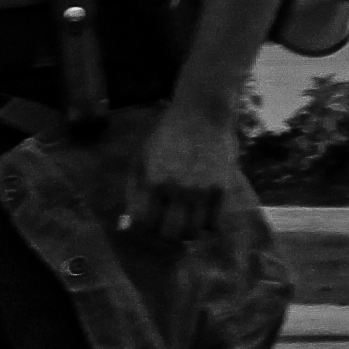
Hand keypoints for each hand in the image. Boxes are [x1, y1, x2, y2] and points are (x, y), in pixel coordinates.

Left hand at [123, 104, 242, 247]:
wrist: (202, 112)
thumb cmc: (166, 134)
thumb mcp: (141, 157)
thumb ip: (133, 191)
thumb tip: (126, 223)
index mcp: (154, 181)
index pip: (145, 224)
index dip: (144, 227)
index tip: (147, 221)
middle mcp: (178, 190)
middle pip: (169, 235)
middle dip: (163, 234)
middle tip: (165, 224)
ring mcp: (202, 191)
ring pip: (192, 234)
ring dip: (185, 233)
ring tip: (183, 221)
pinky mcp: (221, 190)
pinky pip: (213, 224)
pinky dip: (205, 225)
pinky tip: (200, 214)